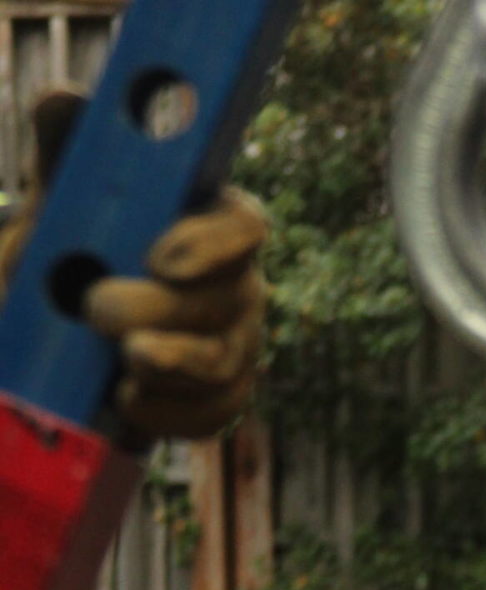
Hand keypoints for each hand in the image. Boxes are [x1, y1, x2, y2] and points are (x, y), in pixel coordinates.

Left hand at [0, 90, 267, 441]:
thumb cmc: (71, 245)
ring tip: (121, 367)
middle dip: (166, 311)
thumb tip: (64, 99)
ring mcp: (235, 346)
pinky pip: (212, 413)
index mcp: (212, 222)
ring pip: (221, 362)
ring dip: (171, 366)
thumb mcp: (61, 194)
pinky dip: (169, 413)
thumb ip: (66, 145)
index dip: (212, 243)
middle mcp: (239, 285)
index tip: (159, 258)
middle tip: (100, 309)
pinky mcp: (220, 399)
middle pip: (228, 302)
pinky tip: (126, 402)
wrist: (60, 324)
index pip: (245, 226)